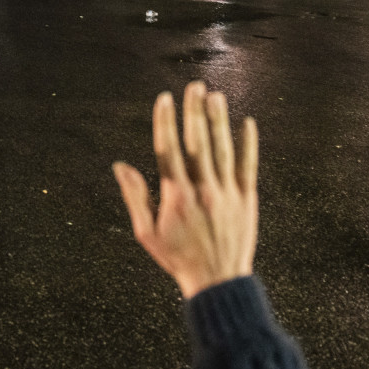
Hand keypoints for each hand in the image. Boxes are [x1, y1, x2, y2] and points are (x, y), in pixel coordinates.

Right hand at [113, 81, 257, 298]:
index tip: (163, 99)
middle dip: (194, 111)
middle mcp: (202, 189)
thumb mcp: (146, 232)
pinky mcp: (245, 199)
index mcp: (176, 195)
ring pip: (222, 148)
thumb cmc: (178, 257)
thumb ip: (135, 196)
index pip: (169, 149)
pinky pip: (248, 165)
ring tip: (215, 95)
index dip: (165, 121)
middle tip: (193, 86)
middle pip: (198, 141)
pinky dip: (248, 143)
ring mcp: (226, 192)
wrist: (218, 282)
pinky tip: (246, 123)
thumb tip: (120, 166)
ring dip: (218, 120)